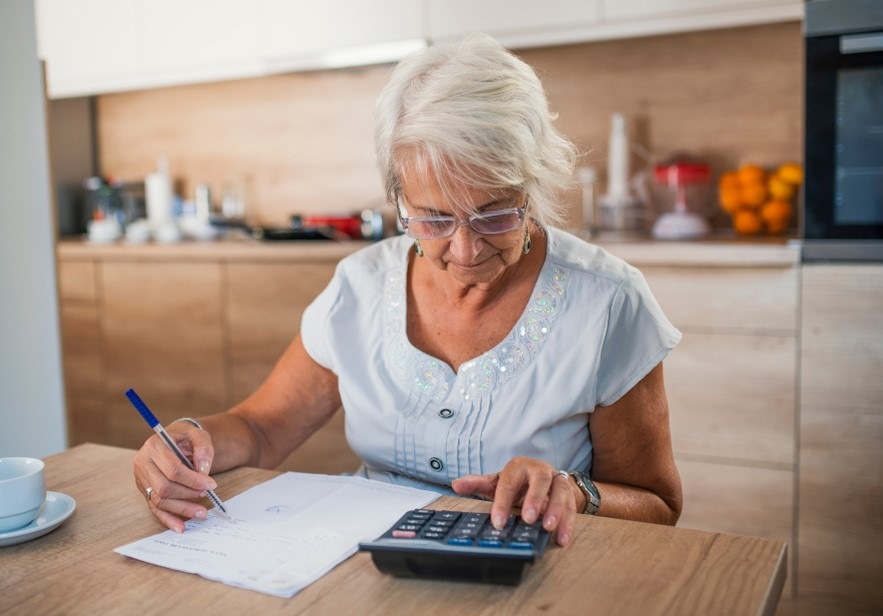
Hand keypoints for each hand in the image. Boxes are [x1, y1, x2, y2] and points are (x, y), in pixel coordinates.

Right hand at [132, 423, 217, 532]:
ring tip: (202, 513)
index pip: (173, 470)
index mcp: (154, 446)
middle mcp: (142, 463)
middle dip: (188, 494)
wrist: (174, 438)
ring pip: (159, 500)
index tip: (211, 485)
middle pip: (164, 487)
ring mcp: (141, 479)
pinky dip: (168, 519)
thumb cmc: (185, 437)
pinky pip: (155, 509)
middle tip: (207, 495)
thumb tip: (203, 470)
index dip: (193, 480)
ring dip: (182, 509)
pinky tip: (181, 527)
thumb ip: (203, 448)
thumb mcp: (197, 434)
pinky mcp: (145, 491)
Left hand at [451, 456, 580, 546]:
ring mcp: (556, 481)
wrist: (544, 477)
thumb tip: (456, 484)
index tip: (497, 522)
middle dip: (534, 499)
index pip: (509, 483)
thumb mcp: (497, 482)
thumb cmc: (517, 482)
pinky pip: (572, 507)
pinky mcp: (569, 493)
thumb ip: (477, 484)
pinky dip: (568, 523)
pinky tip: (562, 538)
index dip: (502, 502)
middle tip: (528, 518)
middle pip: (540, 481)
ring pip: (560, 492)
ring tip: (547, 528)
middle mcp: (539, 470)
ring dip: (555, 510)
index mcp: (518, 467)